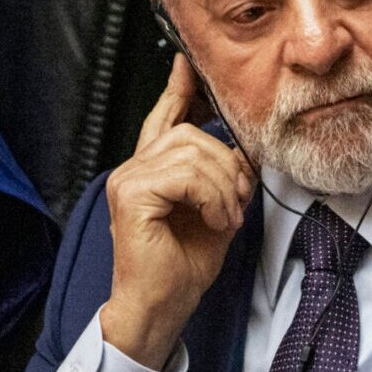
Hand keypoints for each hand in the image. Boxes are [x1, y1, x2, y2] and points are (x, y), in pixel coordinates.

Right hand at [99, 54, 255, 369]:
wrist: (161, 307)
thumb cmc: (182, 268)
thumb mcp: (216, 212)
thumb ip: (222, 178)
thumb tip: (244, 152)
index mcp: (150, 170)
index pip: (166, 116)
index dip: (180, 88)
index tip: (190, 64)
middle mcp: (133, 168)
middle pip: (190, 132)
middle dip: (227, 164)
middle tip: (236, 203)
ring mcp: (128, 179)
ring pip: (193, 150)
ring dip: (224, 186)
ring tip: (226, 217)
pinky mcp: (131, 195)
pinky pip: (187, 175)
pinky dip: (213, 198)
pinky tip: (216, 221)